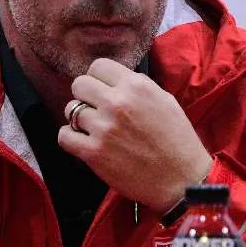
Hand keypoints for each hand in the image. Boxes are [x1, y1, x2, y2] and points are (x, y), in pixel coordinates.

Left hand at [58, 58, 212, 212]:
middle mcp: (117, 103)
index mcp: (136, 86)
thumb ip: (138, 86)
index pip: (98, 66)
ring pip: (70, 110)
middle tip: (95, 108)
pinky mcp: (93, 153)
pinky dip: (70, 138)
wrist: (181, 180)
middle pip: (79, 84)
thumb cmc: (177, 140)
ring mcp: (103, 128)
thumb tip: (115, 80)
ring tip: (93, 128)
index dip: (98, 78)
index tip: (102, 89)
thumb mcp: (165, 100)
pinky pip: (64, 136)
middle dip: (85, 95)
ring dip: (79, 118)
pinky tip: (83, 141)